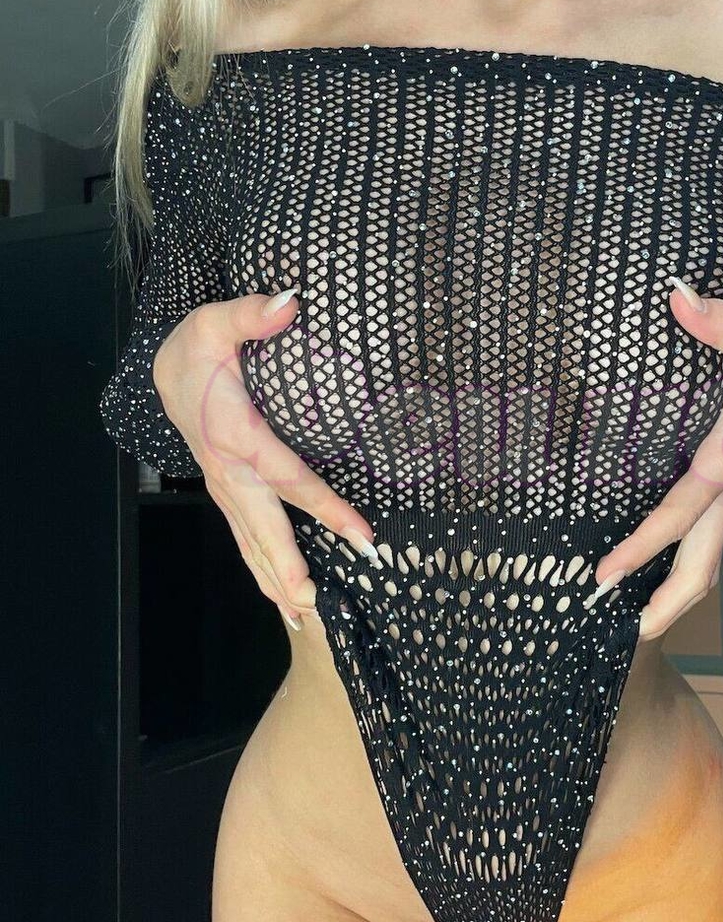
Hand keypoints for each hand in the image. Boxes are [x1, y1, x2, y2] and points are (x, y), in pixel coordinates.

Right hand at [151, 288, 377, 627]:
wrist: (162, 372)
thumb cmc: (197, 348)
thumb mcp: (215, 320)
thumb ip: (251, 314)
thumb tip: (289, 303)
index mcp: (234, 433)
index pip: (288, 476)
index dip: (326, 505)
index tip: (362, 534)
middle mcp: (228, 472)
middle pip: (264, 527)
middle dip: (290, 569)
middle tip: (317, 606)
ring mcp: (226, 490)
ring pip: (251, 544)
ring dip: (277, 582)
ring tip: (305, 619)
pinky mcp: (228, 496)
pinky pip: (247, 541)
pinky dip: (265, 572)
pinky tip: (286, 600)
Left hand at [593, 275, 722, 641]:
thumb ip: (720, 322)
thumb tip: (678, 296)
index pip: (679, 512)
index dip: (641, 545)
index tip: (605, 573)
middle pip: (700, 565)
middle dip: (665, 604)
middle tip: (626, 637)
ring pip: (703, 564)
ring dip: (670, 598)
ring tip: (632, 627)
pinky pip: (700, 546)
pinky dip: (675, 571)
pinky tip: (645, 580)